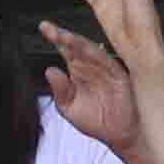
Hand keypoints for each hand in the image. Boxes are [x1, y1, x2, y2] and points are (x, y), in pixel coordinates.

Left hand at [38, 21, 142, 153]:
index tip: (44, 27)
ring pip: (90, 50)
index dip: (55, 39)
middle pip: (75, 46)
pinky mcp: (119, 75)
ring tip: (64, 36)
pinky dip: (100, 55)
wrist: (120, 135)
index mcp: (78, 71)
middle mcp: (91, 66)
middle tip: (49, 29)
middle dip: (62, 37)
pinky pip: (108, 62)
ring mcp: (105, 69)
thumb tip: (49, 70)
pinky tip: (91, 48)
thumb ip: (60, 91)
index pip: (65, 50)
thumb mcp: (70, 108)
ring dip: (77, 43)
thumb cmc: (97, 121)